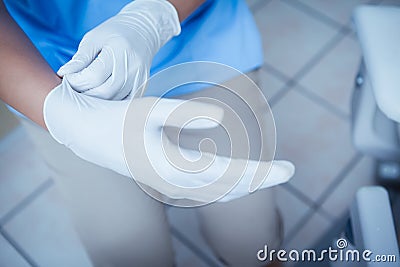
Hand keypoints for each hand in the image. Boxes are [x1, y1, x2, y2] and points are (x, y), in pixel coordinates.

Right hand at [43, 78, 294, 201]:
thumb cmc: (119, 118)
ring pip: (217, 193)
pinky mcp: (166, 183)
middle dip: (260, 181)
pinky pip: (204, 191)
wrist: (87, 134)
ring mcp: (170, 186)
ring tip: (269, 176)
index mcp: (173, 165)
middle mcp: (174, 182)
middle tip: (288, 172)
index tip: (289, 171)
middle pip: (228, 188)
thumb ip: (187, 113)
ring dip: (245, 186)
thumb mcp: (152, 109)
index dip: (261, 174)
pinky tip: (237, 181)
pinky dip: (226, 188)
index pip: (229, 174)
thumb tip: (223, 118)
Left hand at [57, 0, 180, 99]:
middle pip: (105, 92)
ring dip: (96, 101)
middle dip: (84, 94)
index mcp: (119, 51)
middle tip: (74, 88)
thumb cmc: (115, 33)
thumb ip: (80, 58)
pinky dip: (110, 103)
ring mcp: (140, 78)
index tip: (68, 77)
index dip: (76, 81)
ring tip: (85, 92)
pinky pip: (124, 102)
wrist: (143, 31)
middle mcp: (132, 67)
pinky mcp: (143, 86)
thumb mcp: (94, 39)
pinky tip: (100, 97)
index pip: (94, 76)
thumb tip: (63, 73)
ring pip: (114, 100)